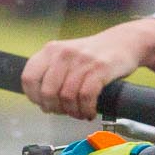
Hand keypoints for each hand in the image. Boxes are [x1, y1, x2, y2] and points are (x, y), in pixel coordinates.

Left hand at [23, 19, 154, 119]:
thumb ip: (52, 71)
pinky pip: (86, 97)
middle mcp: (64, 54)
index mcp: (51, 50)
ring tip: (79, 113)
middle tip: (64, 112)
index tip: (44, 104)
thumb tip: (41, 99)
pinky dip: (86, 109)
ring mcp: (82, 61)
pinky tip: (90, 111)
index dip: (34, 97)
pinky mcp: (100, 69)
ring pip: (67, 97)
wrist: (125, 42)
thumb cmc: (95, 54)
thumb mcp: (67, 55)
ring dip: (73, 112)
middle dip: (55, 108)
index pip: (29, 78)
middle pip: (47, 92)